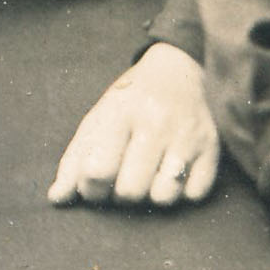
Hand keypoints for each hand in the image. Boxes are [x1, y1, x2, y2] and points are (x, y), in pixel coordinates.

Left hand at [48, 42, 220, 209]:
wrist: (179, 70)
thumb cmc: (131, 102)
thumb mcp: (98, 119)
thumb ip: (74, 160)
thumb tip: (57, 198)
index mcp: (120, 113)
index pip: (97, 172)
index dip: (90, 189)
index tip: (95, 182)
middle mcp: (156, 123)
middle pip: (130, 191)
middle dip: (121, 194)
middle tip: (124, 178)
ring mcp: (187, 136)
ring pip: (164, 197)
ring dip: (153, 195)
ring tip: (150, 176)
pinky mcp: (212, 148)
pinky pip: (194, 195)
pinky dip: (182, 192)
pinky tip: (175, 173)